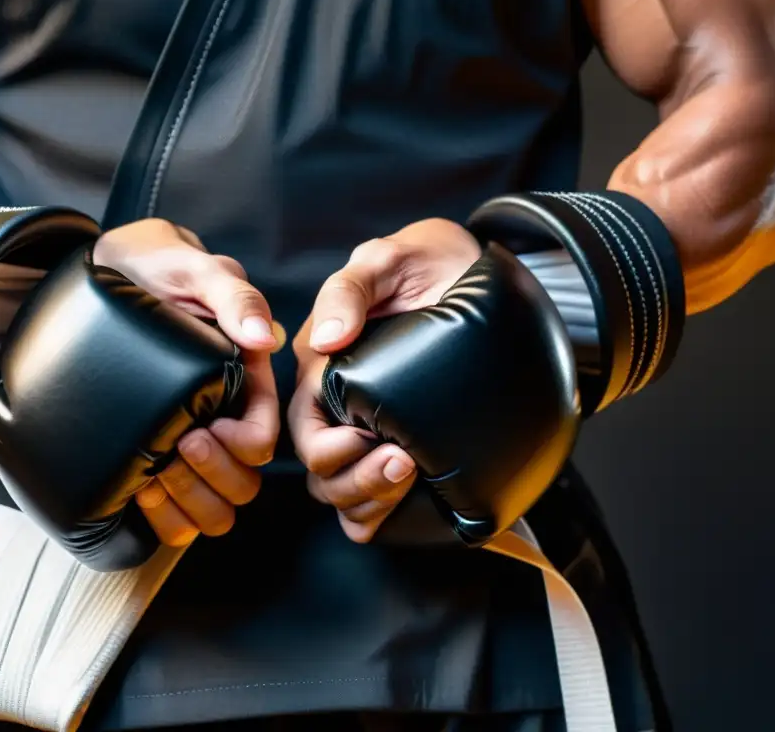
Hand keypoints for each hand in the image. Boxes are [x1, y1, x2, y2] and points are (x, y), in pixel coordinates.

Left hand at [94, 219, 283, 546]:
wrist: (107, 274)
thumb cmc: (156, 267)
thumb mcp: (194, 269)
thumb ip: (234, 297)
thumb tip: (263, 339)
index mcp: (245, 381)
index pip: (263, 438)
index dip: (240, 446)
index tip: (198, 428)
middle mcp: (224, 418)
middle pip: (244, 482)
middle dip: (210, 477)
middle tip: (170, 450)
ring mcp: (191, 442)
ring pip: (216, 508)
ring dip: (187, 502)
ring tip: (150, 474)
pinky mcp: (156, 459)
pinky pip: (176, 517)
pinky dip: (162, 517)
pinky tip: (136, 491)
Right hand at [288, 218, 481, 542]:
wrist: (469, 270)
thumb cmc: (424, 261)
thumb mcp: (385, 259)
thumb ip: (348, 290)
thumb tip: (329, 340)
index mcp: (321, 369)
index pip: (305, 430)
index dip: (332, 450)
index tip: (377, 441)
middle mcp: (336, 406)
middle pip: (323, 473)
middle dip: (357, 481)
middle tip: (405, 464)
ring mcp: (367, 429)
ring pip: (343, 495)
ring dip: (369, 502)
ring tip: (412, 476)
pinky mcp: (398, 444)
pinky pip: (372, 501)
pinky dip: (378, 515)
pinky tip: (408, 501)